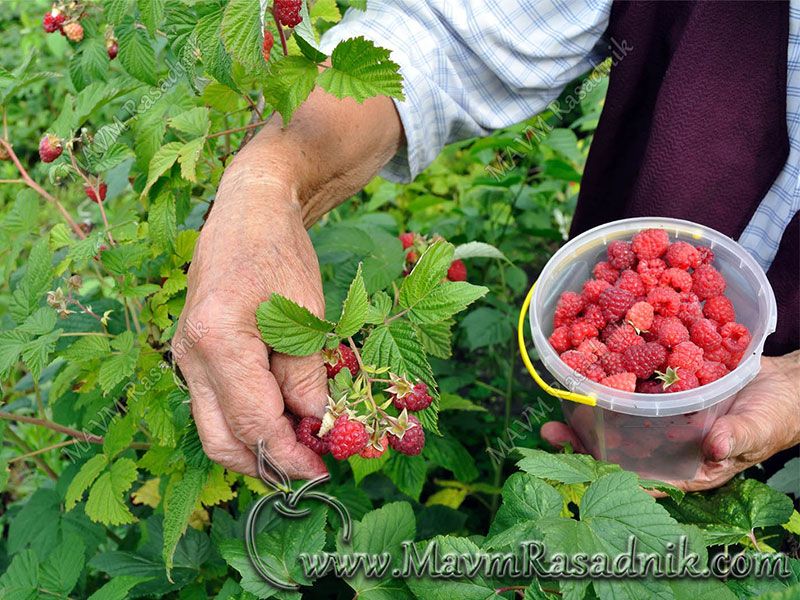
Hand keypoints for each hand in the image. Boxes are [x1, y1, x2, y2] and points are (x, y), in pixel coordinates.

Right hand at [174, 161, 328, 479]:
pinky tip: (280, 417)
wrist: (248, 212)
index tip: (321, 469)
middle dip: (267, 462)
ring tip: (299, 446)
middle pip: (221, 438)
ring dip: (255, 447)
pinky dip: (246, 421)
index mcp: (217, 340)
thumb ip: (306, 374)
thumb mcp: (306, 314)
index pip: (253, 421)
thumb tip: (314, 423)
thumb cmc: (280, 253)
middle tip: (309, 467)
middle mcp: (189, 355)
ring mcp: (184, 355)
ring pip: (213, 426)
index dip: (289, 453)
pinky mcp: (192, 354)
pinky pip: (214, 404)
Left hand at [541, 351, 799, 491]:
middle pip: (620, 451)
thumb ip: (737, 437)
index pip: (645, 479)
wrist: (783, 384)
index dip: (611, 477)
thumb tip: (713, 447)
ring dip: (588, 417)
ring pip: (619, 423)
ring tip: (555, 408)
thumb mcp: (759, 426)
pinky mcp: (665, 394)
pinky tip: (585, 376)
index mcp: (691, 467)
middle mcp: (670, 446)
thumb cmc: (775, 415)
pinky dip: (610, 387)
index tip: (581, 470)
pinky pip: (633, 393)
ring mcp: (665, 421)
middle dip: (585, 444)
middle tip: (551, 433)